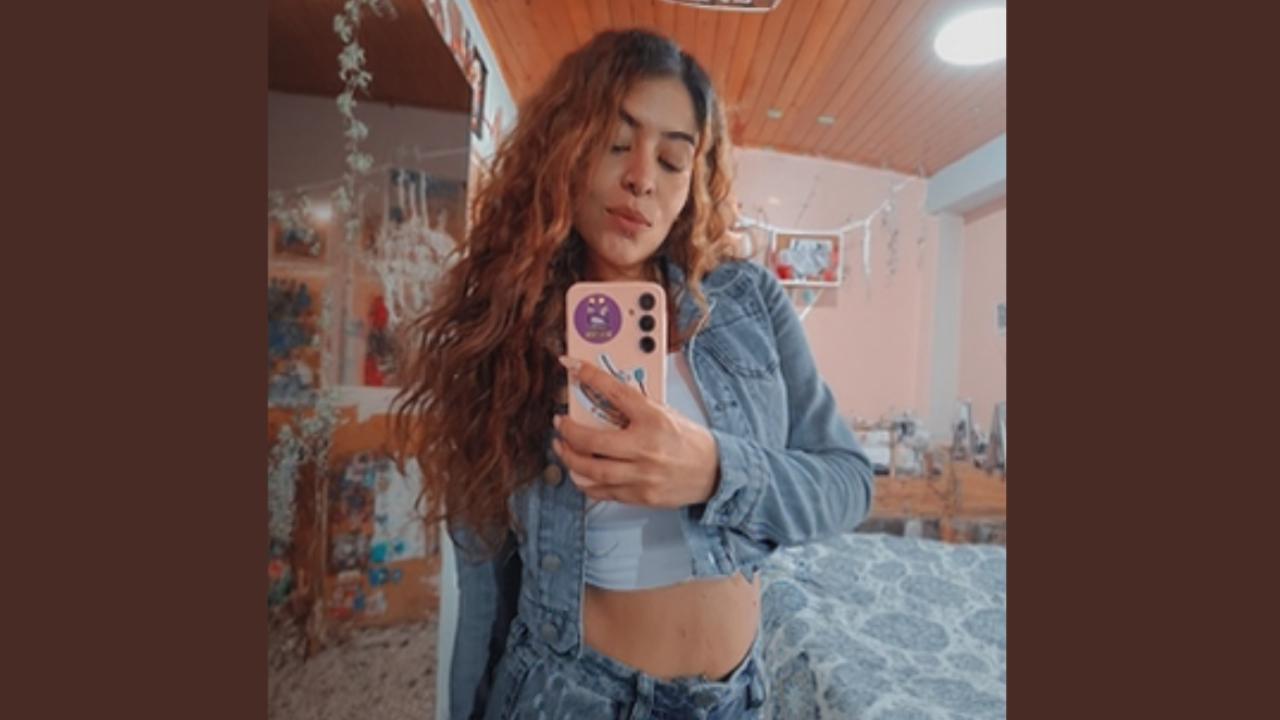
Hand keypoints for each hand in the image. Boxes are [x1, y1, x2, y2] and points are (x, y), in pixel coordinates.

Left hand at [552, 356, 719, 507]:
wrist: (715, 472)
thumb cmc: (690, 441)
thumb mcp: (666, 413)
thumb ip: (636, 408)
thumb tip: (603, 398)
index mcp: (653, 419)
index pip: (614, 392)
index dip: (589, 376)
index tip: (571, 366)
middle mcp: (646, 448)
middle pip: (592, 441)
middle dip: (568, 432)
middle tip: (560, 424)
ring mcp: (642, 475)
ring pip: (592, 471)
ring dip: (570, 459)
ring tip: (562, 449)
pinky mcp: (640, 496)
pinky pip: (603, 492)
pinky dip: (585, 483)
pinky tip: (579, 474)